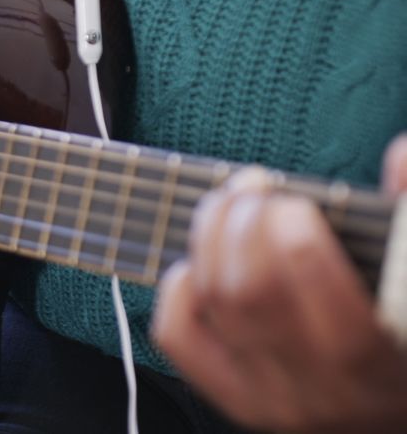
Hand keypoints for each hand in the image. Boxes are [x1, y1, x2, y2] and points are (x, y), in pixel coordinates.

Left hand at [153, 135, 406, 432]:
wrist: (396, 420)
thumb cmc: (406, 346)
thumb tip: (401, 154)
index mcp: (374, 361)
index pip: (311, 288)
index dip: (290, 231)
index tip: (294, 201)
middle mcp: (317, 388)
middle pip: (249, 288)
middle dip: (241, 221)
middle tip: (254, 187)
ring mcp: (268, 396)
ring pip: (213, 303)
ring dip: (209, 238)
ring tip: (231, 204)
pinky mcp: (233, 396)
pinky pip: (180, 336)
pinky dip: (178, 287)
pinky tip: (200, 260)